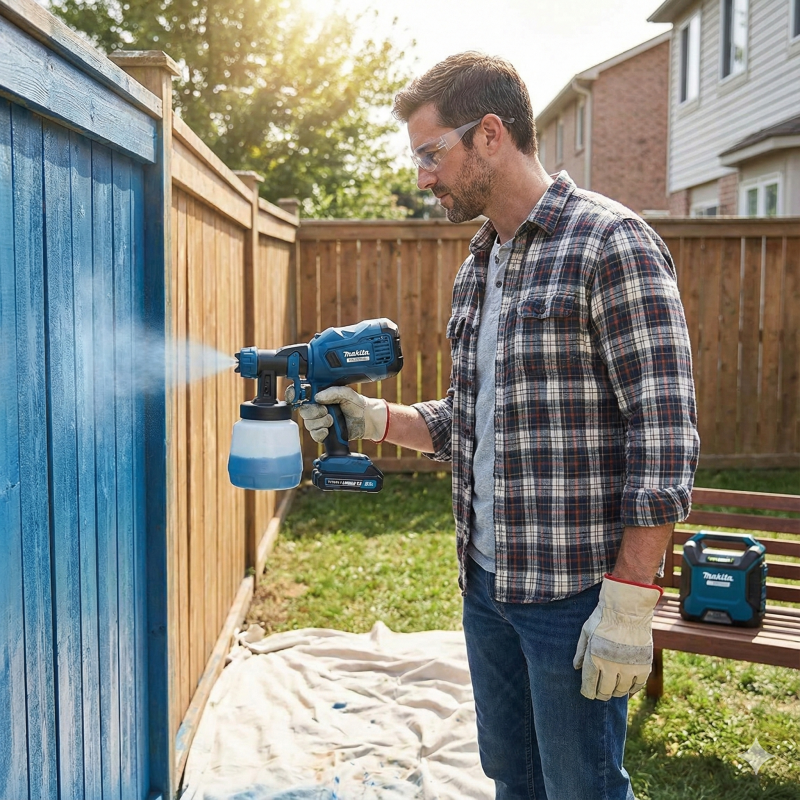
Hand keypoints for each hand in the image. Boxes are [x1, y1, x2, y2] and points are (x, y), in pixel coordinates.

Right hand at [285, 385, 387, 442]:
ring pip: (308, 424)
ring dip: (320, 423)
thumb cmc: (357, 404)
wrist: (367, 420)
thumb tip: (317, 397)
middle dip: (314, 412)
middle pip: (303, 411)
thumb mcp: (347, 393)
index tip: (296, 397)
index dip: (294, 395)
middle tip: (326, 411)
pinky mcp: (323, 433)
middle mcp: (317, 408)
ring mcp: (319, 421)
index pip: (301, 394)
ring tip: (332, 420)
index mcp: (320, 396)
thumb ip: (333, 392)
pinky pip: (314, 435)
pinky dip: (320, 433)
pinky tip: (328, 431)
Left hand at [572, 574, 662, 700]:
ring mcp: (628, 668)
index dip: (588, 692)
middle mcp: (611, 666)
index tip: (588, 693)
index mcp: (594, 658)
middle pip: (605, 691)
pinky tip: (627, 686)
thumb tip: (576, 667)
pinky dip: (632, 689)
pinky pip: (637, 685)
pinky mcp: (643, 666)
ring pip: (621, 691)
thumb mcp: (586, 631)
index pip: (589, 685)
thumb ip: (581, 651)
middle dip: (601, 694)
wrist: (627, 609)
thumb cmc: (603, 618)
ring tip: (613, 689)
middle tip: (600, 693)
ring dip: (616, 692)